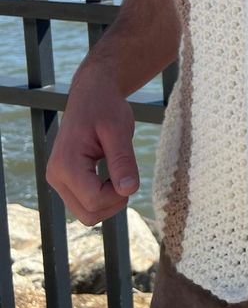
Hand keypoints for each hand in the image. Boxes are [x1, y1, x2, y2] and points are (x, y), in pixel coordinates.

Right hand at [46, 62, 139, 225]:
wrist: (91, 94)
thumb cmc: (105, 107)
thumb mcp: (119, 130)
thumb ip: (123, 161)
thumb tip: (129, 190)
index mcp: (65, 164)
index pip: (94, 200)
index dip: (118, 194)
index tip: (130, 175)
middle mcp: (56, 176)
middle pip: (89, 214)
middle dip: (114, 202)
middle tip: (127, 175)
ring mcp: (58, 180)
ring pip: (86, 213)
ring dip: (109, 201)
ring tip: (119, 173)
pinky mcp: (66, 181)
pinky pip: (85, 203)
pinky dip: (103, 197)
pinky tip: (112, 176)